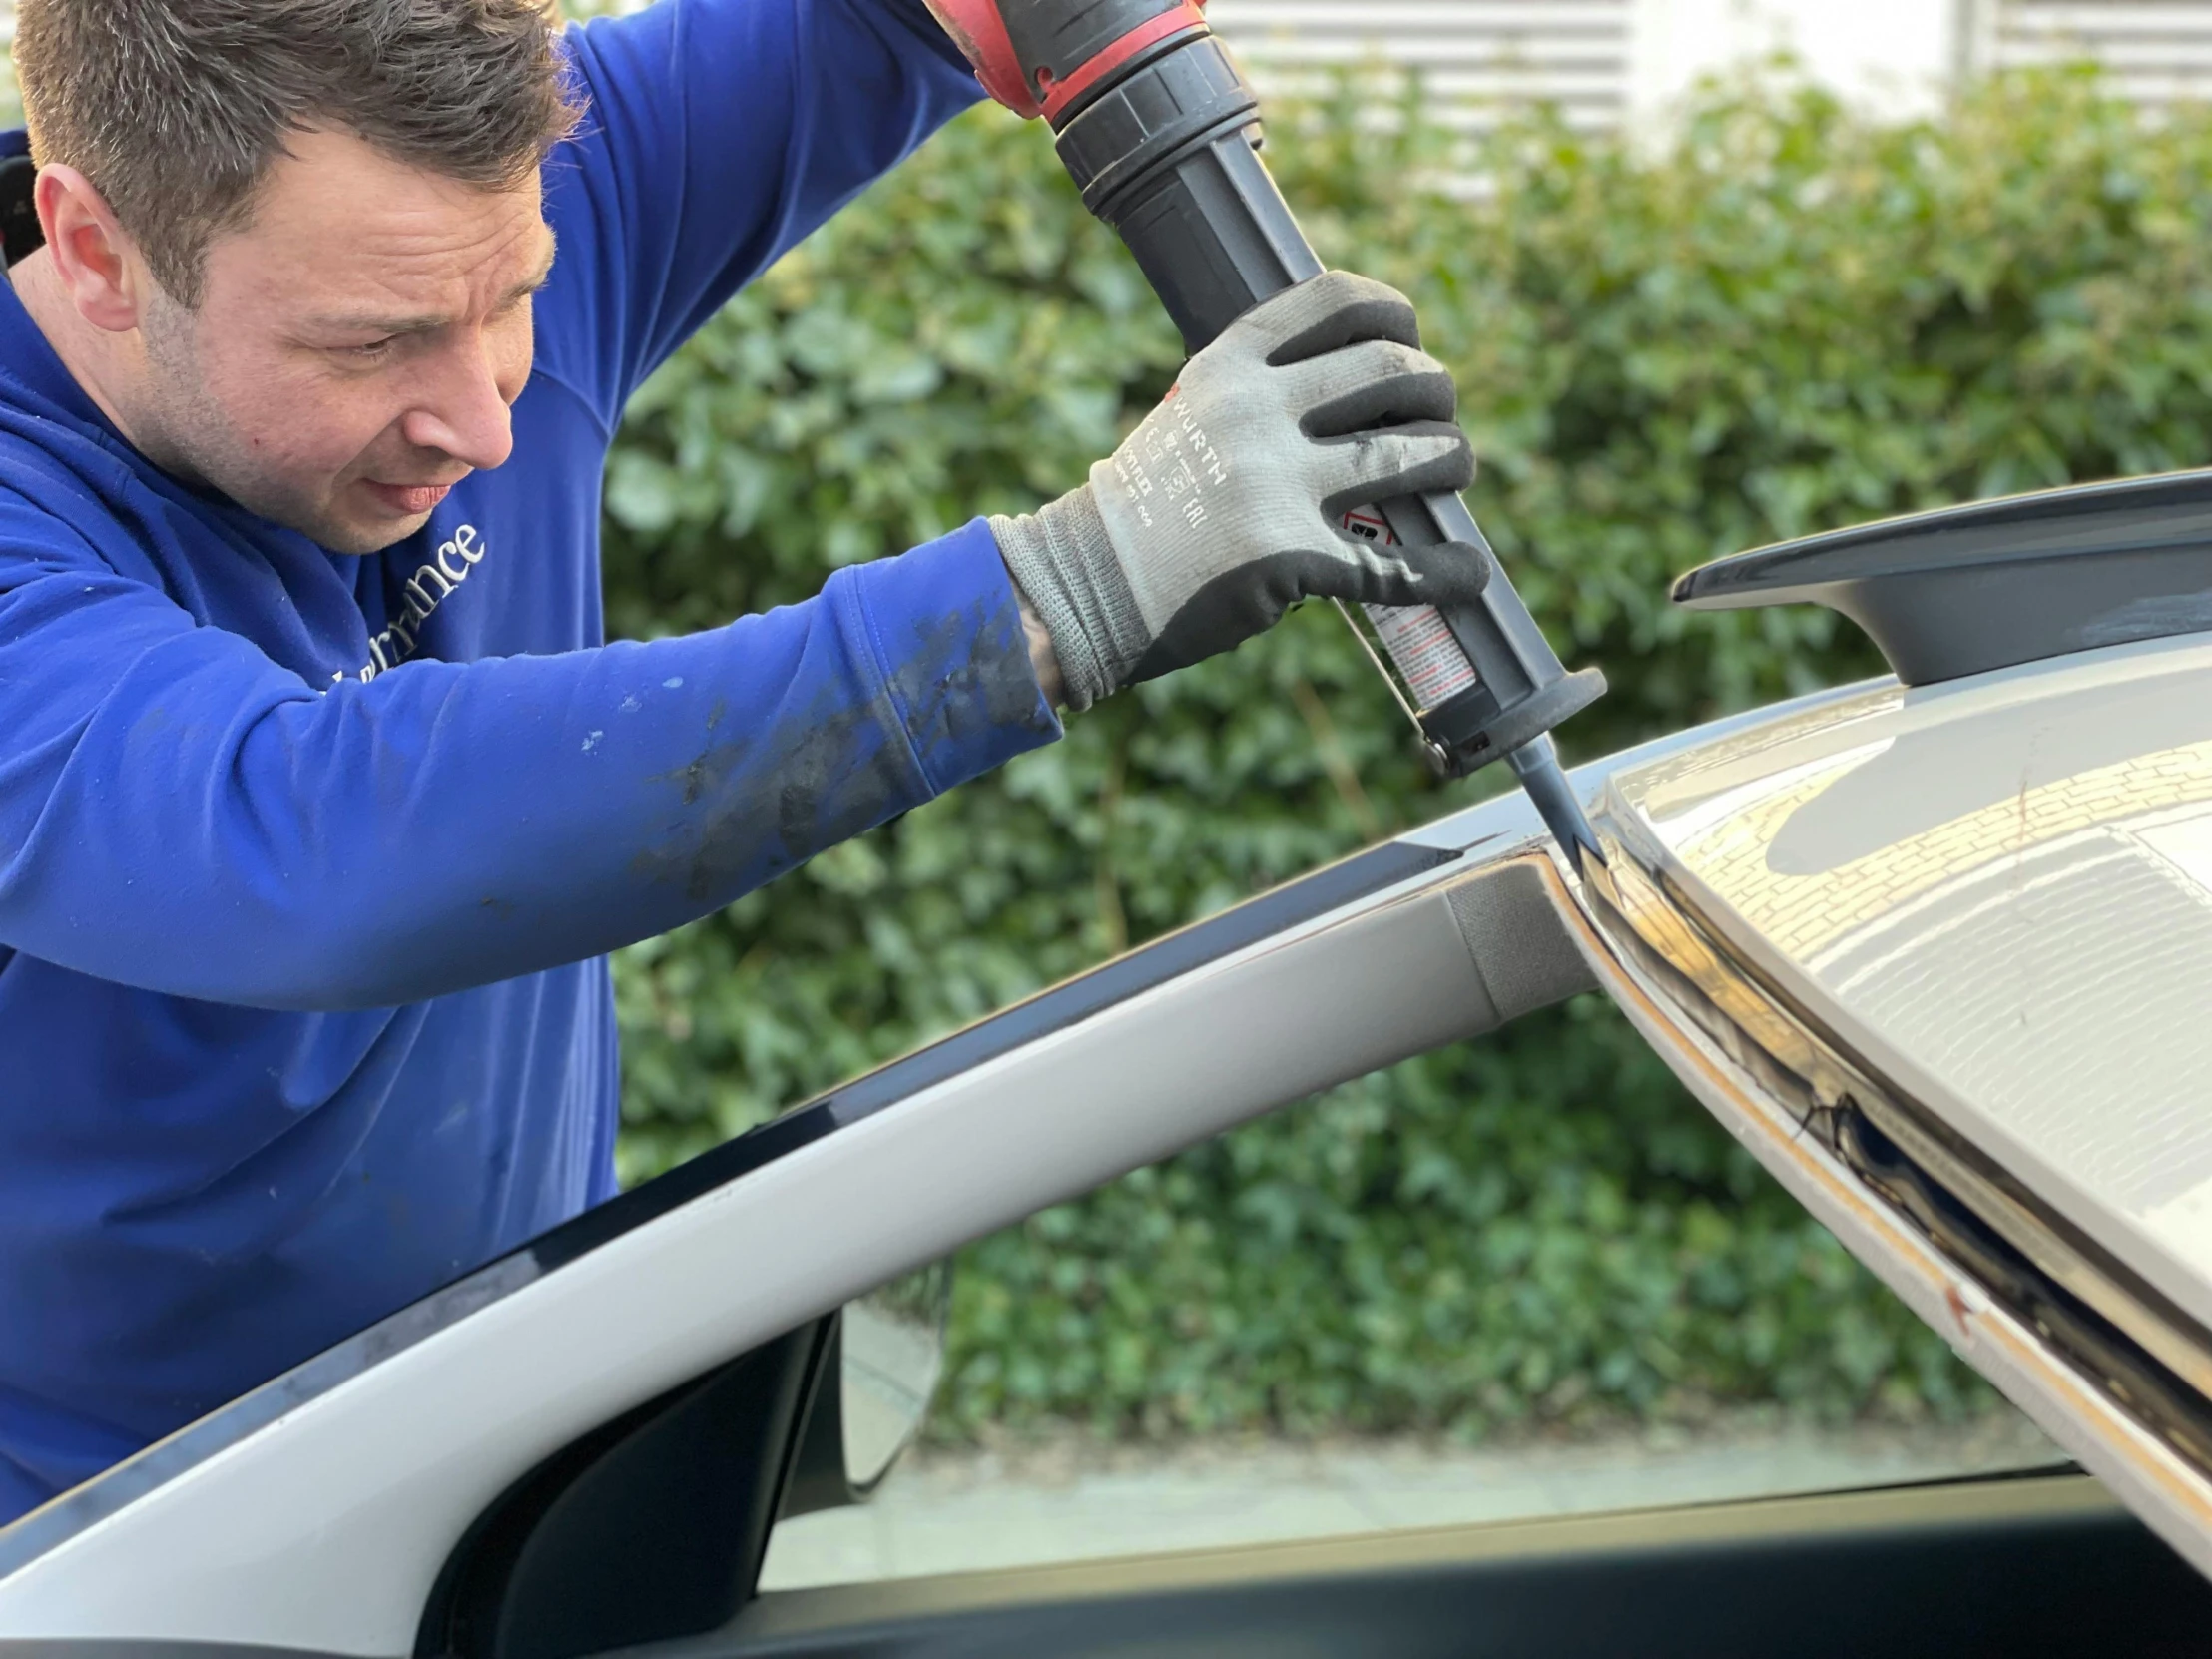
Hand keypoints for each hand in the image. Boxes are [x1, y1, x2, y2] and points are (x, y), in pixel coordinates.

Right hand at [991, 269, 1486, 708]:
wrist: (1083, 587)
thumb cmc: (1143, 508)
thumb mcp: (1189, 415)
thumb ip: (1258, 393)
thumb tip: (1353, 387)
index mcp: (1229, 365)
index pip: (1339, 302)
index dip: (1396, 313)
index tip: (1411, 335)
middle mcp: (1255, 411)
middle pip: (1393, 370)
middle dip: (1437, 392)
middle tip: (1439, 420)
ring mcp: (1273, 485)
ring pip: (1410, 455)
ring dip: (1453, 461)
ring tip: (1454, 472)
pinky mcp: (1290, 560)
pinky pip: (1393, 564)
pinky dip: (1444, 571)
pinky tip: (1467, 572)